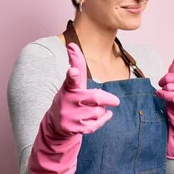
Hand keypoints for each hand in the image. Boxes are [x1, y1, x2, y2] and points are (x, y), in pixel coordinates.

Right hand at [29, 43, 119, 173]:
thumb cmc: (69, 97)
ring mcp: (71, 116)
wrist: (57, 124)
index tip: (72, 70)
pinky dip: (104, 119)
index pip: (70, 79)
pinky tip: (105, 115)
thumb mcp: (72, 82)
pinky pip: (98, 124)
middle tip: (116, 101)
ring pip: (99, 111)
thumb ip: (76, 64)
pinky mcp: (75, 129)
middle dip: (107, 99)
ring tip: (93, 108)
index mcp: (68, 88)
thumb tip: (72, 44)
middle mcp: (68, 102)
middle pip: (95, 98)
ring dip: (102, 109)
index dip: (72, 74)